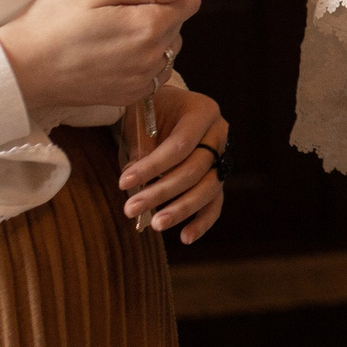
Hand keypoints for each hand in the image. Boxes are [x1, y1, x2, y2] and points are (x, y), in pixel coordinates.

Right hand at [0, 0, 199, 126]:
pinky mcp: (129, 96)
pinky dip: (147, 58)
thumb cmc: (52, 23)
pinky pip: (154, 72)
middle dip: (165, 8)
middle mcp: (152, 57)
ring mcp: (141, 80)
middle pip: (177, 25)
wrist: (21, 70)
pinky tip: (121, 50)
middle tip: (128, 0)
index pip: (189, 2)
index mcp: (147, 27)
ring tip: (120, 26)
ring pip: (168, 49)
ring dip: (157, 34)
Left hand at [121, 84, 228, 243]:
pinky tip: (185, 238)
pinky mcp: (219, 178)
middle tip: (130, 209)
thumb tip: (132, 185)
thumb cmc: (150, 111)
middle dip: (160, 192)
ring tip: (155, 225)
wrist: (165, 108)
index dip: (152, 166)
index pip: (180, 145)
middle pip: (193, 170)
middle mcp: (219, 134)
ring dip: (180, 210)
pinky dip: (202, 222)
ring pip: (207, 189)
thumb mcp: (143, 120)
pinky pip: (215, 203)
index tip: (123, 183)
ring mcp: (223, 157)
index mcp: (203, 111)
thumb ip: (142, 149)